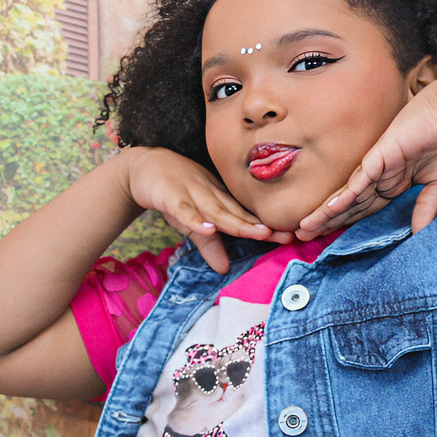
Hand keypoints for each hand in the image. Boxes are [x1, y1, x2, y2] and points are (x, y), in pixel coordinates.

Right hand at [121, 148, 293, 273]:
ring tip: (259, 233)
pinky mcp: (170, 197)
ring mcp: (192, 195)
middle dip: (261, 227)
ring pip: (217, 212)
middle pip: (238, 214)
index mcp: (219, 202)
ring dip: (237, 223)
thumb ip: (209, 245)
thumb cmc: (175, 193)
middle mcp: (211, 197)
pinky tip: (207, 228)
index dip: (267, 227)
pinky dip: (195, 220)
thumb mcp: (194, 222)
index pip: (246, 217)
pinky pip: (184, 210)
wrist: (144, 167)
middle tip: (287, 236)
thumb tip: (224, 269)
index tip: (292, 236)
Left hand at [296, 84, 436, 239]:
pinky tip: (329, 209)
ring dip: (326, 212)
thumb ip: (426, 209)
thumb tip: (417, 235)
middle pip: (350, 203)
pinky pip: (361, 179)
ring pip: (348, 194)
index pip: (366, 207)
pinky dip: (346, 195)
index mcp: (396, 181)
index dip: (347, 222)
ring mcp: (380, 164)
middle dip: (327, 220)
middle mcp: (383, 174)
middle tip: (301, 235)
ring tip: (304, 228)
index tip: (327, 238)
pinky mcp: (382, 154)